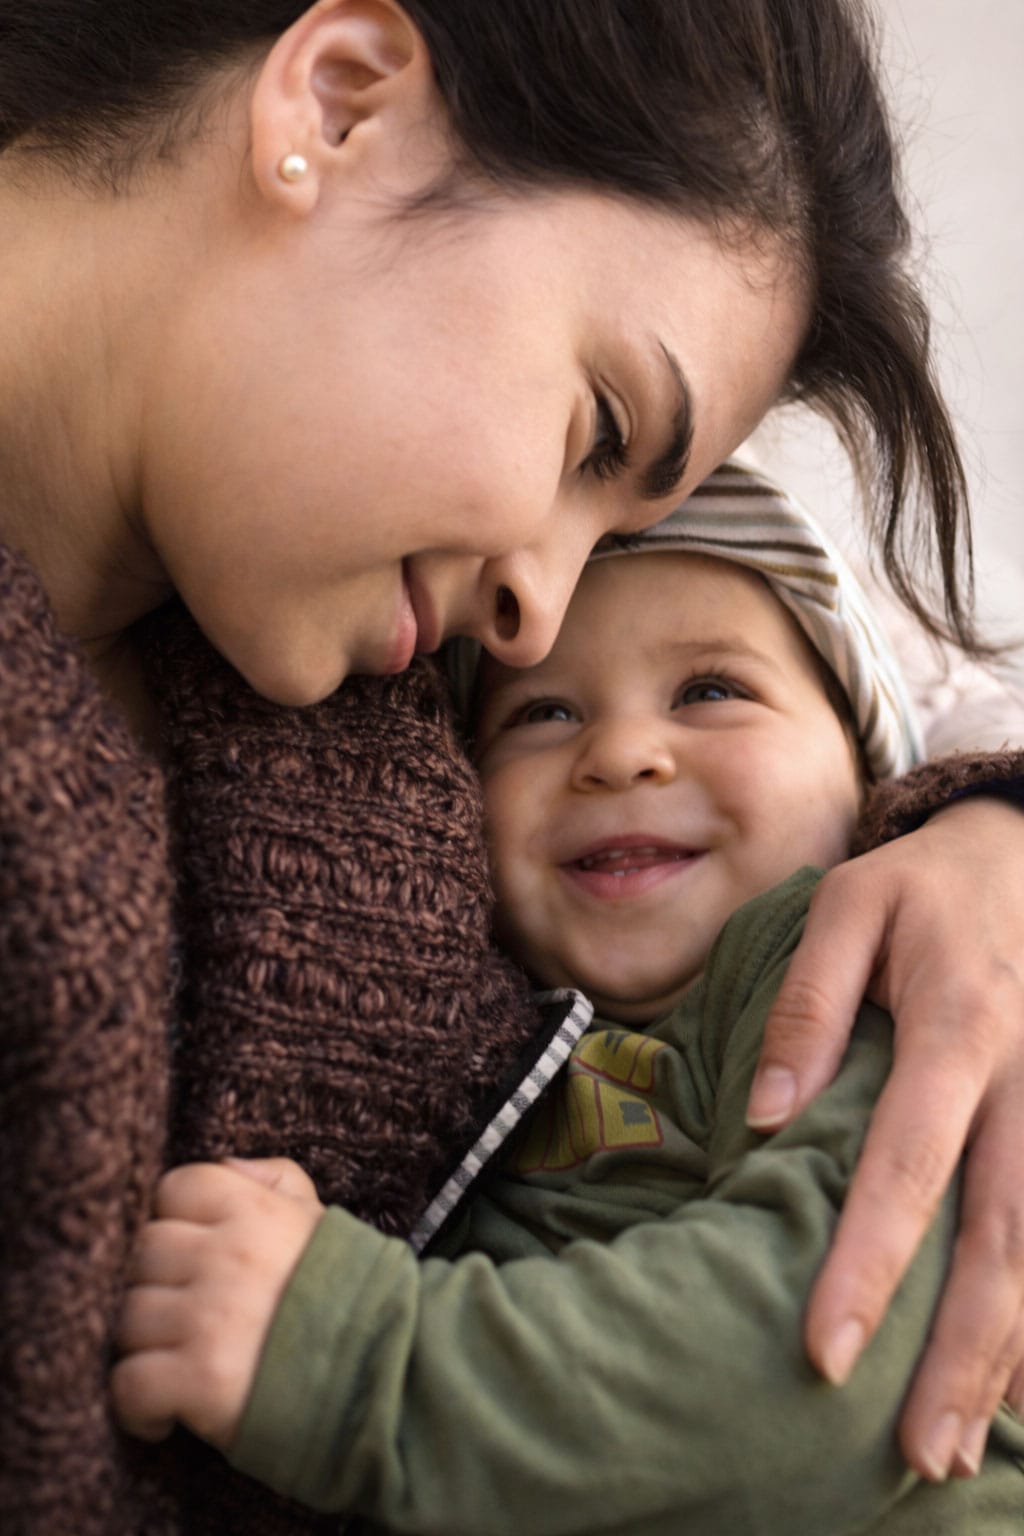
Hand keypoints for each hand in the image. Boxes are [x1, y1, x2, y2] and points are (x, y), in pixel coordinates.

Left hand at [112, 1157, 323, 1448]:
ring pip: (129, 1317)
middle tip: (181, 1314)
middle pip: (143, 1252)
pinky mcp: (200, 1379)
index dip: (175, 1221)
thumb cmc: (348, 1297)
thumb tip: (227, 1165)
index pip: (175, 1188)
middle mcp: (229, 1255)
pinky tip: (164, 1414)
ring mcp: (211, 1316)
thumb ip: (277, 1179)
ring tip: (178, 1362)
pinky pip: (129, 1381)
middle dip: (155, 1284)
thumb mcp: (320, 1222)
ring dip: (145, 1346)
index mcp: (255, 1211)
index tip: (191, 1255)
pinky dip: (137, 1406)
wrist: (384, 1378)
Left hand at [745, 797, 1023, 1480]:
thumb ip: (809, 1005)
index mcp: (959, 1025)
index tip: (826, 1351)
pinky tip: (1019, 1384)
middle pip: (1003, 1235)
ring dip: (1011, 1354)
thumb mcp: (849, 908)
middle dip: (960, 1351)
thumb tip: (766, 1116)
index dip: (871, 1262)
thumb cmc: (924, 886)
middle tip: (912, 1452)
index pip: (911, 1162)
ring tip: (957, 1445)